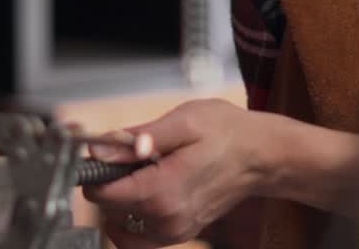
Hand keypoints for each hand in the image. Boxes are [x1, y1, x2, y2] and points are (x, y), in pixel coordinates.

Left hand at [83, 99, 275, 247]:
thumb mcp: (183, 122)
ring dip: (121, 199)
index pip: (102, 193)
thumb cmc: (227, 133)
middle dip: (111, 179)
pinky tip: (148, 189)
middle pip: (108, 207)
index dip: (97, 169)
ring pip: (119, 223)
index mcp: (163, 192)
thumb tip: (102, 149)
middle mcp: (166, 220)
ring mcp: (173, 232)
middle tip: (132, 153)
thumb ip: (139, 138)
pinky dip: (133, 215)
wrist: (261, 156)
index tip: (106, 151)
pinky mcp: (178, 235)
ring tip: (142, 172)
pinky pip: (138, 235)